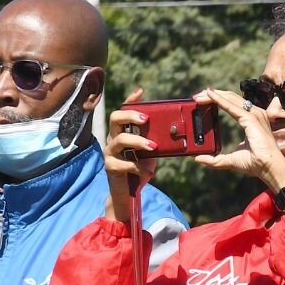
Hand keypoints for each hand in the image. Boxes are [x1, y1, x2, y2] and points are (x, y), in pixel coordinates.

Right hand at [103, 88, 160, 222]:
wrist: (129, 193)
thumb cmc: (140, 169)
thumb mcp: (150, 152)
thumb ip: (156, 141)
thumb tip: (174, 131)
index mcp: (123, 132)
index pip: (124, 111)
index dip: (131, 100)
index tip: (141, 92)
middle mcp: (113, 139)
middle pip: (115, 118)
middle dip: (130, 116)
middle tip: (145, 119)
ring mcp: (110, 153)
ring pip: (119, 140)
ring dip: (138, 141)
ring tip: (153, 147)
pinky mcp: (111, 167)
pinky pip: (122, 163)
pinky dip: (137, 167)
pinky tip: (147, 173)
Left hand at [191, 87, 284, 190]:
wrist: (269, 168)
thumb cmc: (256, 164)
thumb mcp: (231, 160)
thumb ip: (215, 160)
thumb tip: (198, 159)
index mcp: (252, 120)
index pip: (233, 104)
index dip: (218, 99)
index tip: (203, 99)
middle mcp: (254, 114)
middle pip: (230, 98)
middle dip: (213, 95)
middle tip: (196, 96)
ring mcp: (254, 114)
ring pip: (230, 98)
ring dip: (213, 96)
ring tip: (199, 96)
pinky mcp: (251, 118)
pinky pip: (231, 106)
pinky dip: (219, 100)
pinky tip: (209, 96)